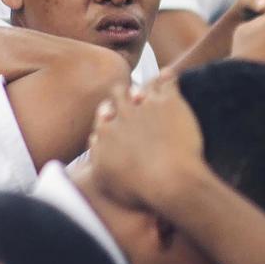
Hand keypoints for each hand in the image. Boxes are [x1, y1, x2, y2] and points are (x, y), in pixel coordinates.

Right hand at [87, 77, 204, 210]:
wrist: (169, 181)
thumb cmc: (138, 188)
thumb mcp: (106, 178)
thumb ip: (97, 156)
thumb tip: (94, 140)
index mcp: (105, 131)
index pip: (104, 113)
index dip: (110, 113)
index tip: (115, 115)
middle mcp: (122, 114)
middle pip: (119, 93)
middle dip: (124, 94)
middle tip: (133, 98)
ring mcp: (145, 105)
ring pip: (142, 85)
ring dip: (146, 85)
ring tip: (153, 82)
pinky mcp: (169, 102)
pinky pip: (167, 81)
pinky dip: (168, 77)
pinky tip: (170, 75)